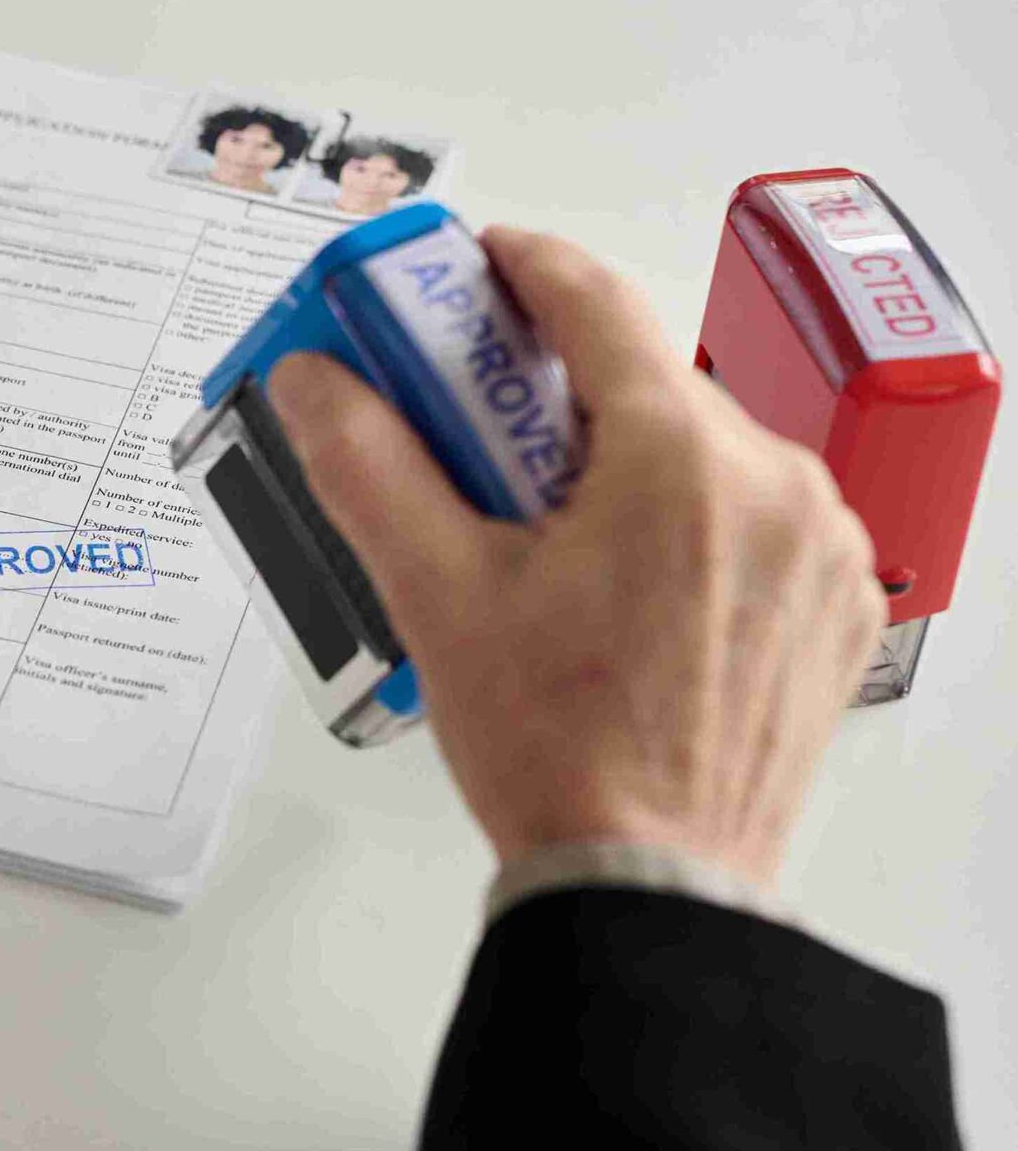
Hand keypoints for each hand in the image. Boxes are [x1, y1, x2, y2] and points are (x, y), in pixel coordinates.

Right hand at [264, 227, 884, 898]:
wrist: (651, 882)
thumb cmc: (556, 749)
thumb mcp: (436, 593)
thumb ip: (370, 464)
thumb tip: (317, 381)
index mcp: (679, 459)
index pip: (594, 302)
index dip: (518, 268)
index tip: (468, 268)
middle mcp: (774, 483)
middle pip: (643, 384)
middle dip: (548, 395)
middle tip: (468, 435)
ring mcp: (818, 545)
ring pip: (699, 452)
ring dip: (618, 463)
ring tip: (537, 537)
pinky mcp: (834, 603)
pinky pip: (750, 517)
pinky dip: (682, 523)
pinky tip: (616, 585)